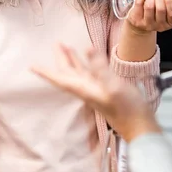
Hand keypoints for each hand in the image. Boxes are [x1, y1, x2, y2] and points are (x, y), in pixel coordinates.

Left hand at [31, 44, 161, 141]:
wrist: (140, 127)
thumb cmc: (127, 109)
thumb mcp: (113, 86)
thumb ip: (100, 68)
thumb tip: (87, 48)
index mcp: (85, 89)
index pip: (61, 79)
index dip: (46, 72)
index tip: (32, 66)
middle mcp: (88, 90)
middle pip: (68, 74)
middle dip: (61, 59)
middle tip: (56, 44)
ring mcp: (97, 90)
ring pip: (79, 73)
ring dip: (72, 60)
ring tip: (67, 47)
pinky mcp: (106, 90)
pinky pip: (91, 74)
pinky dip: (87, 64)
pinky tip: (90, 59)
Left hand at [127, 0, 171, 33]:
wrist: (140, 24)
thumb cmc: (156, 13)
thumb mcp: (166, 8)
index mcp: (170, 23)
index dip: (170, 0)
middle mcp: (159, 26)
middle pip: (160, 8)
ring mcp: (147, 24)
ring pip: (149, 6)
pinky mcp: (136, 20)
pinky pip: (139, 3)